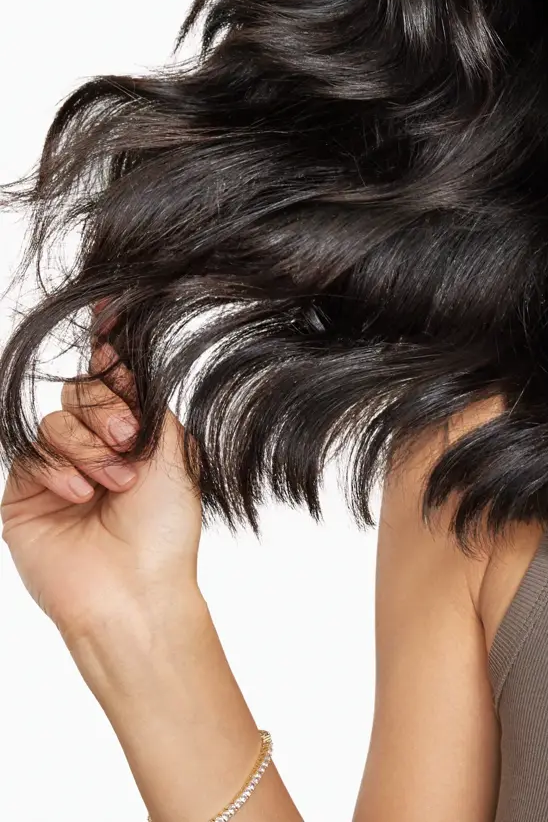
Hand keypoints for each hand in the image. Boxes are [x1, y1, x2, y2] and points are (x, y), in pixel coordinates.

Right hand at [1, 319, 203, 645]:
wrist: (134, 590)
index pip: (115, 378)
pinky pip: (31, 452)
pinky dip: (60, 467)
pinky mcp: (25, 492)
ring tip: (114, 481)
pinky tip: (82, 495)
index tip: (110, 306)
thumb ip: (149, 401)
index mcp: (136, 431)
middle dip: (107, 407)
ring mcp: (58, 467)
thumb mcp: (174, 453)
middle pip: (84, 389)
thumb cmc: (164, 529)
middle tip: (128, 439)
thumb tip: (130, 354)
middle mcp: (96, 444)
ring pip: (57, 417)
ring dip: (88, 445)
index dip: (110, 343)